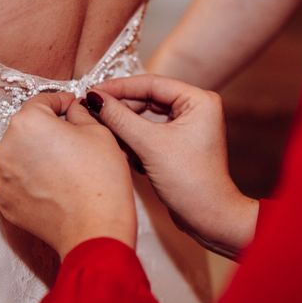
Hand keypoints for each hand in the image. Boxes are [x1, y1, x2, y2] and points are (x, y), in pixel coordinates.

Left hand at [0, 93, 136, 258]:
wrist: (95, 230)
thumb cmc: (101, 180)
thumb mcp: (99, 132)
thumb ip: (80, 113)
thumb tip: (72, 110)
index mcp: (27, 123)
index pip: (42, 101)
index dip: (61, 101)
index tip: (72, 106)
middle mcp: (5, 147)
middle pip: (28, 129)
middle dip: (48, 131)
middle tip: (74, 141)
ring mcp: (1, 178)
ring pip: (21, 156)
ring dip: (38, 157)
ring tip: (65, 169)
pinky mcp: (5, 203)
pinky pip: (18, 182)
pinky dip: (33, 181)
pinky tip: (56, 187)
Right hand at [92, 75, 257, 257]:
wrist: (208, 218)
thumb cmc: (190, 182)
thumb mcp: (149, 146)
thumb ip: (120, 118)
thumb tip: (95, 98)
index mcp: (198, 100)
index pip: (151, 84)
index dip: (119, 87)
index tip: (93, 91)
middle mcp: (195, 108)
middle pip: (147, 98)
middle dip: (121, 108)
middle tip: (93, 110)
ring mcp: (187, 125)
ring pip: (145, 116)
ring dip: (125, 125)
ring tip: (103, 129)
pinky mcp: (177, 142)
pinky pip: (149, 131)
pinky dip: (133, 139)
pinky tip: (121, 148)